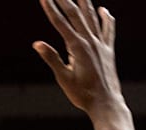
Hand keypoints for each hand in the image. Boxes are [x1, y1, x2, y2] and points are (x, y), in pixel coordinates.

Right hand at [34, 0, 121, 115]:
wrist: (106, 103)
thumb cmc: (83, 94)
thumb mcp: (63, 78)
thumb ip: (52, 58)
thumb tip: (37, 44)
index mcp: (77, 47)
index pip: (60, 23)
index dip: (51, 8)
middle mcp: (90, 41)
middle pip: (75, 14)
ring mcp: (101, 44)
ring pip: (92, 17)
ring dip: (85, 2)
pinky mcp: (108, 50)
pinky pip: (108, 29)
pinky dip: (106, 18)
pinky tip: (103, 10)